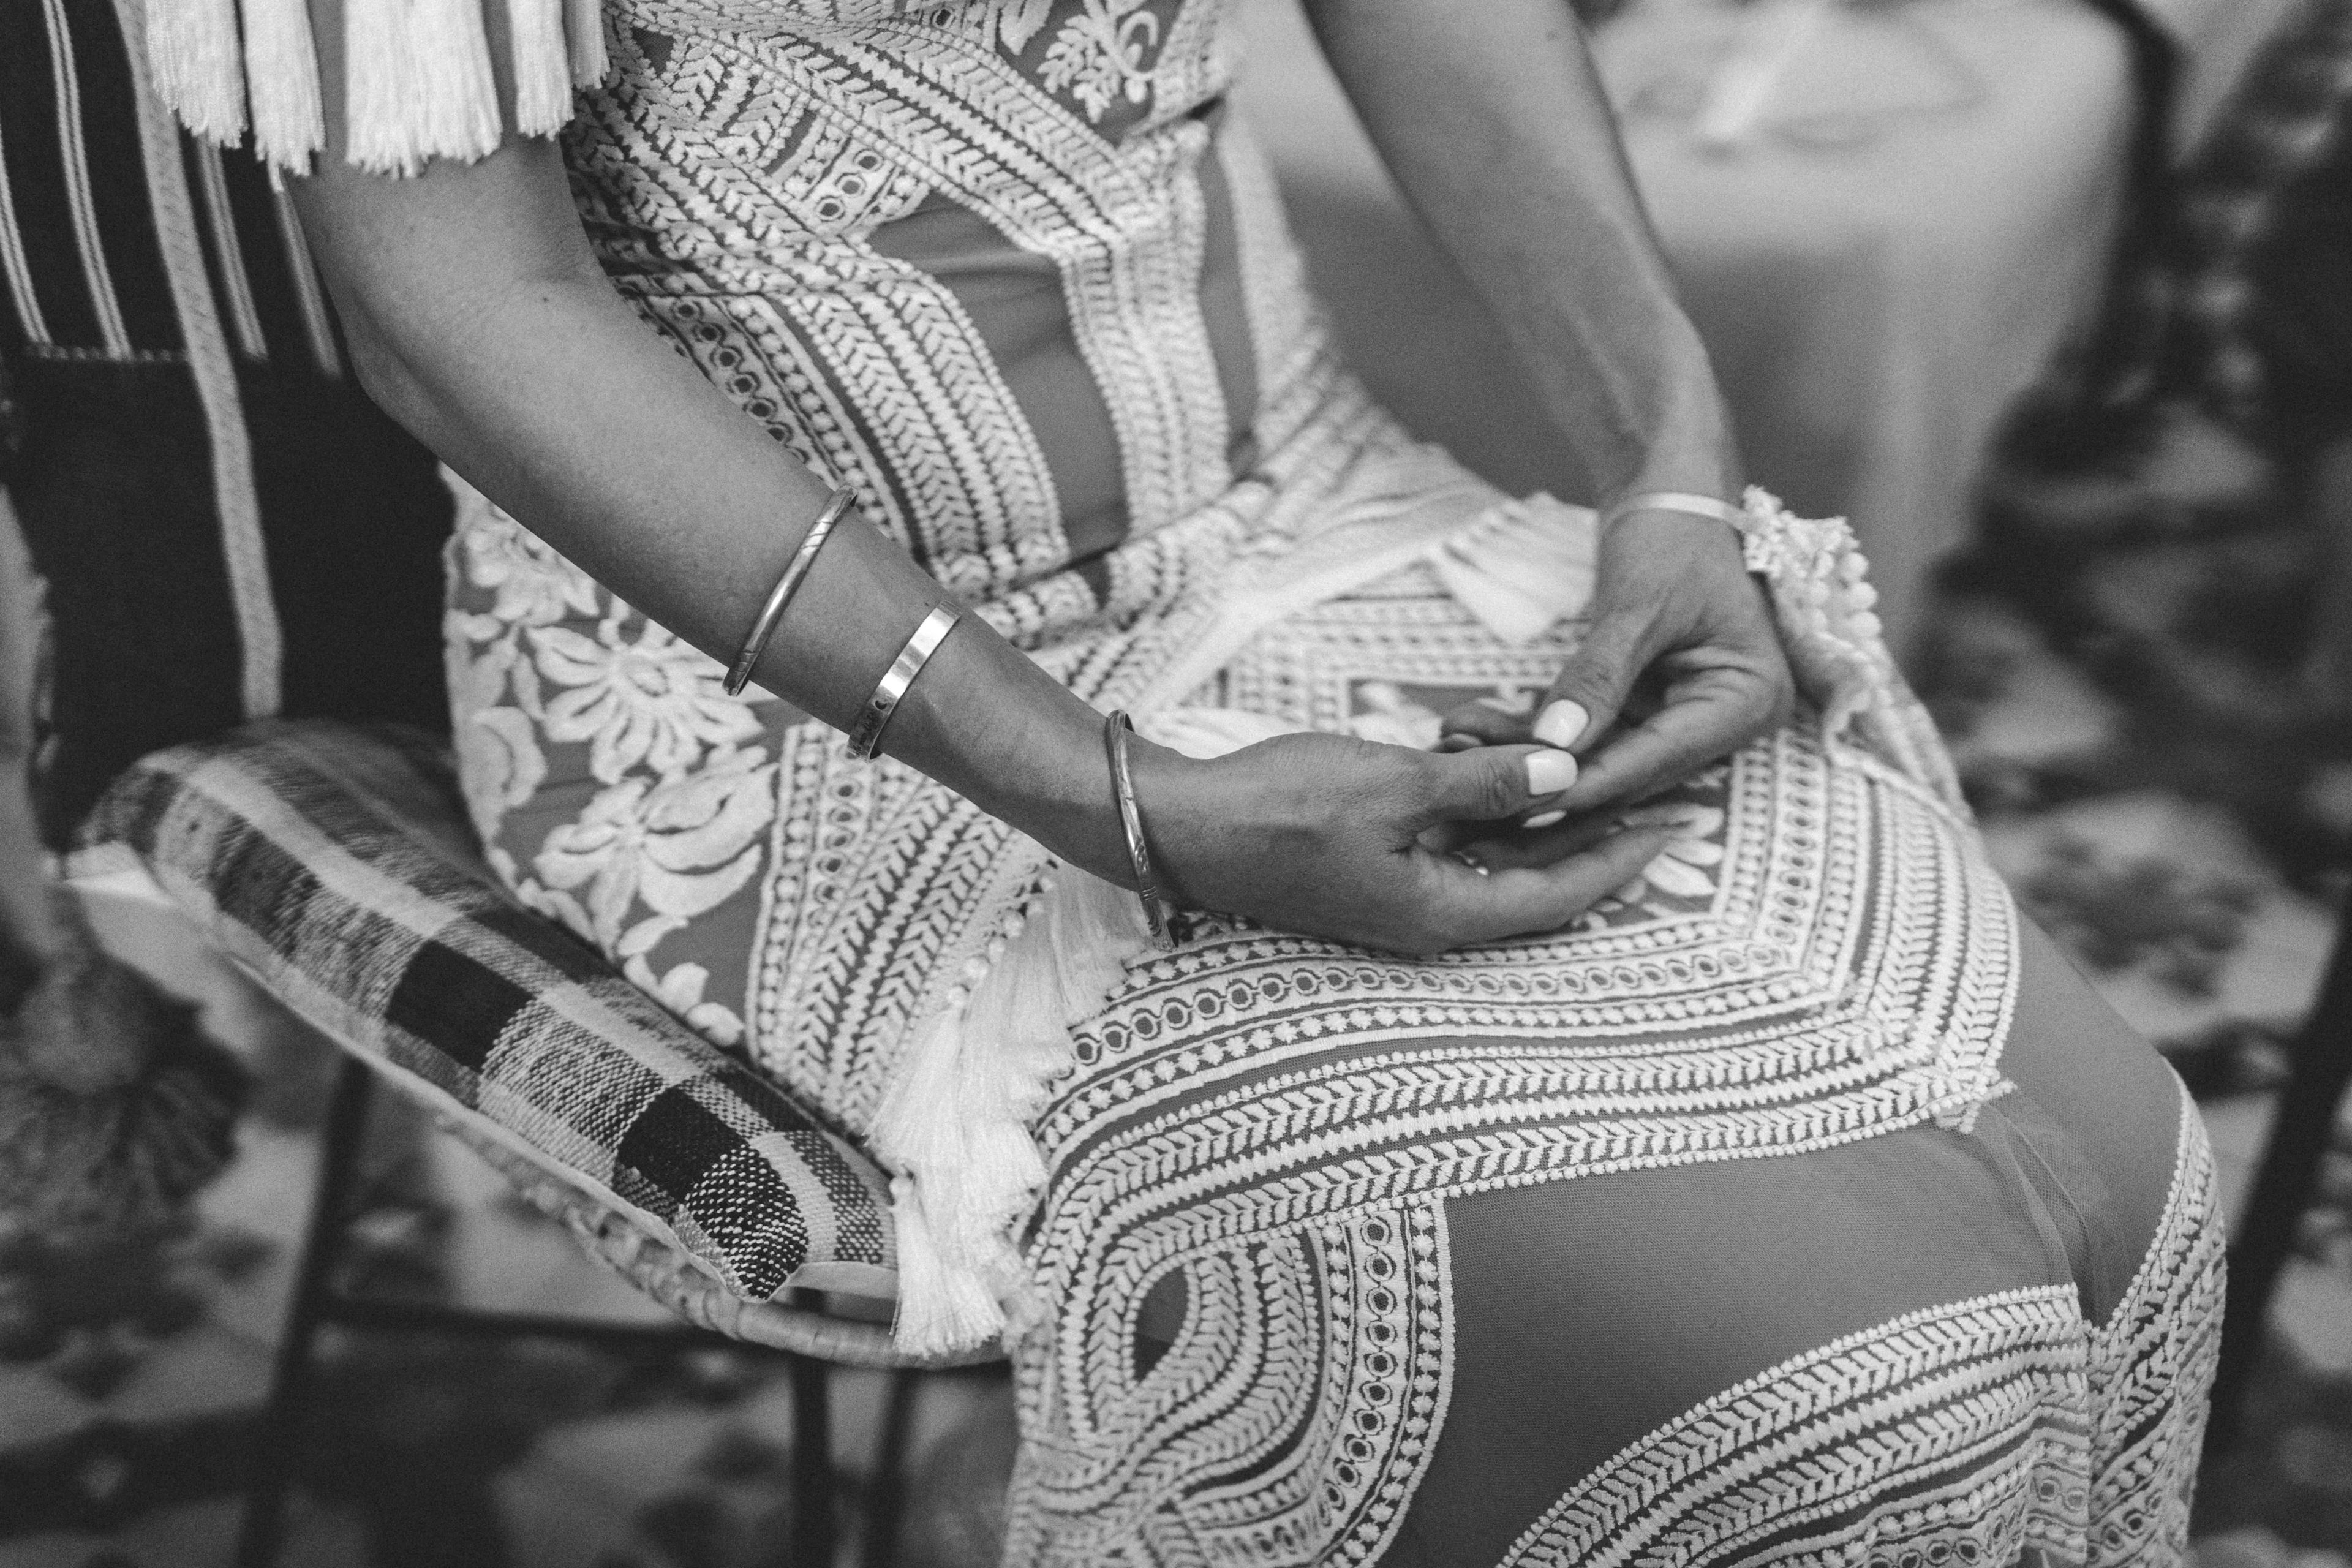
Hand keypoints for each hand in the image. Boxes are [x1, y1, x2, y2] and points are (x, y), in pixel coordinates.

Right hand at [1131, 731, 1679, 956]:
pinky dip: (1485, 812)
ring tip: (1589, 772)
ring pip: (1495, 862)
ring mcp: (1398, 897)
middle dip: (1592, 838)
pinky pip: (1453, 847)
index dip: (1620, 860)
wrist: (1182, 824)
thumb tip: (1564, 775)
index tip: (1673, 824)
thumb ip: (1483, 784)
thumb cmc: (1278, 808)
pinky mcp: (1374, 869)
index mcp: (1440, 913)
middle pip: (1536, 885)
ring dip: (1538, 821)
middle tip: (1654, 794)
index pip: (1558, 896)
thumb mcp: (1393, 784)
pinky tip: (1499, 766)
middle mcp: (1427, 918)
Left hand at [1440, 507, 1792, 817]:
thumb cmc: (1674, 534)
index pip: (1655, 760)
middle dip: (1545, 779)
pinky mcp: (1643, 710)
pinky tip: (1473, 730)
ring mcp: (1682, 720)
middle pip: (1625, 774)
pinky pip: (1584, 734)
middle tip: (1472, 793)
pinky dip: (1533, 732)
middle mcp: (1722, 725)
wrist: (1673, 492)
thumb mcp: (1639, 605)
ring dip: (1527, 758)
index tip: (1517, 799)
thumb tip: (1555, 745)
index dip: (1583, 782)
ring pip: (1596, 761)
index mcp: (1747, 704)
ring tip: (1456, 752)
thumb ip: (1598, 678)